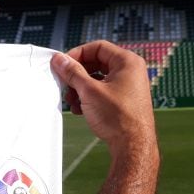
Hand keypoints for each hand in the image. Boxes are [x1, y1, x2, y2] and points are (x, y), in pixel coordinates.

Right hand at [51, 41, 156, 156]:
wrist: (133, 146)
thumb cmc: (118, 117)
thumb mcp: (89, 91)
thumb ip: (72, 72)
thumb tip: (60, 59)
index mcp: (127, 62)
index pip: (97, 47)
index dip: (77, 54)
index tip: (63, 65)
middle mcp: (131, 71)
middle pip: (97, 63)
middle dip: (77, 75)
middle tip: (64, 84)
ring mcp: (129, 86)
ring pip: (98, 79)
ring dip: (81, 88)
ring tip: (72, 101)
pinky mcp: (124, 100)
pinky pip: (103, 91)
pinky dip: (90, 97)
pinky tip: (80, 109)